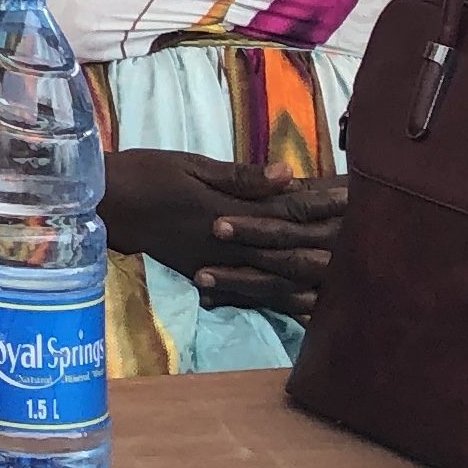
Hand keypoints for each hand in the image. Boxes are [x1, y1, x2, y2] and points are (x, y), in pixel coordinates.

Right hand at [101, 152, 346, 316]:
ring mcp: (219, 265)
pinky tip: (306, 304)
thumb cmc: (142, 174)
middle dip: (331, 241)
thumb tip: (287, 175)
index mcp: (227, 209)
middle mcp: (229, 244)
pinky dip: (283, 299)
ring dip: (316, 277)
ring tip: (351, 278)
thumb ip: (238, 175)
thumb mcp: (188, 164)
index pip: (288, 207)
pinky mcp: (207, 276)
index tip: (356, 194)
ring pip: (278, 278)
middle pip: (292, 247)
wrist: (101, 207)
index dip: (324, 201)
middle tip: (366, 236)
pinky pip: (253, 293)